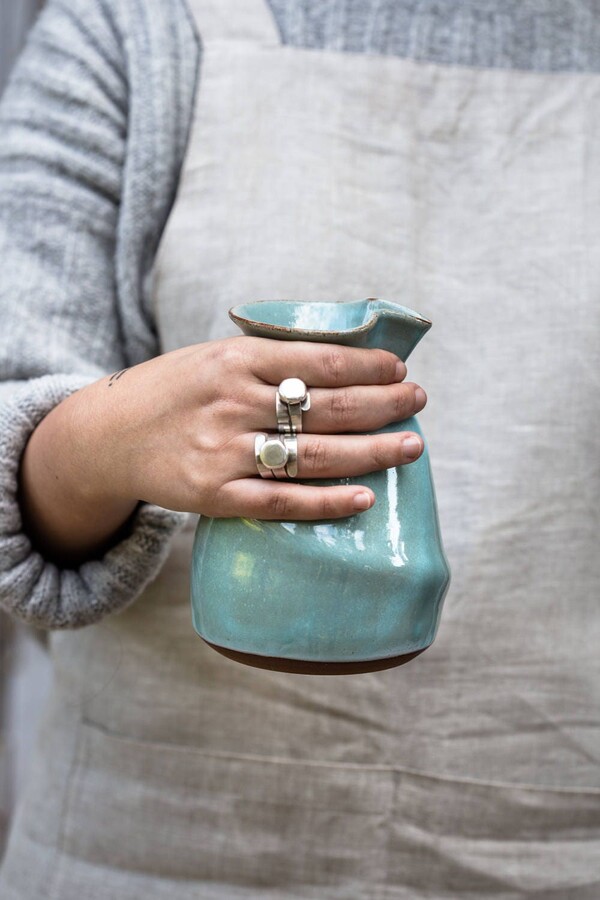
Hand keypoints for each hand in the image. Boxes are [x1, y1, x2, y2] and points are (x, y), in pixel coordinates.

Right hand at [21, 336, 426, 564]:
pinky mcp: (214, 496)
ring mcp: (222, 452)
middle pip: (327, 406)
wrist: (108, 436)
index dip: (368, 365)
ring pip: (314, 454)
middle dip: (383, 403)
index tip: (400, 368)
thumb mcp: (214, 357)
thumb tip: (344, 358)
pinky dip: (328, 501)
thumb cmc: (174, 391)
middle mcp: (231, 402)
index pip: (319, 360)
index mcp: (233, 358)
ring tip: (412, 446)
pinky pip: (283, 500)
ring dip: (371, 451)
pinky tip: (365, 496)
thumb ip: (270, 358)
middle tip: (418, 401)